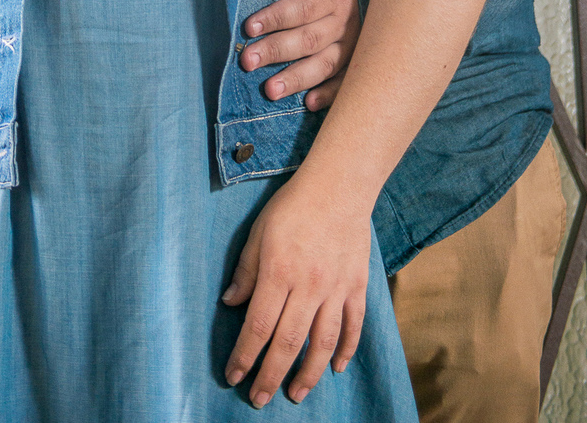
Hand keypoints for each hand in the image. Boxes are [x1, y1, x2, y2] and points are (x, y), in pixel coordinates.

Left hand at [222, 175, 370, 404]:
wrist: (339, 186)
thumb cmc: (292, 206)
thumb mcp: (259, 233)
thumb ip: (245, 271)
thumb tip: (230, 304)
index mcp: (278, 272)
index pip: (258, 326)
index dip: (244, 356)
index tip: (233, 376)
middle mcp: (308, 286)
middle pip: (287, 343)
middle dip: (270, 376)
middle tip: (258, 399)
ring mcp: (336, 289)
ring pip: (322, 343)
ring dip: (308, 374)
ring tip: (295, 394)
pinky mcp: (356, 286)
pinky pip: (353, 326)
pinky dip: (346, 350)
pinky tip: (337, 368)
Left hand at [240, 0, 360, 109]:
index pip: (301, 7)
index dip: (275, 17)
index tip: (249, 27)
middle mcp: (344, 23)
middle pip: (308, 39)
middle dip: (276, 51)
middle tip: (247, 61)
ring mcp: (354, 46)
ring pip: (324, 65)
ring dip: (297, 79)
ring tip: (270, 91)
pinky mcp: (359, 63)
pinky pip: (346, 82)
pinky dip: (330, 95)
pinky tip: (310, 103)